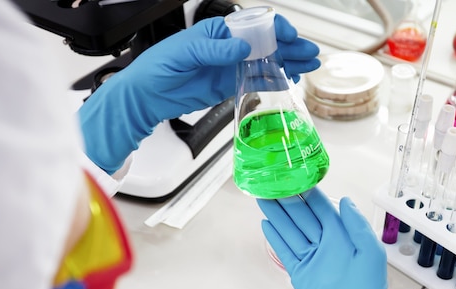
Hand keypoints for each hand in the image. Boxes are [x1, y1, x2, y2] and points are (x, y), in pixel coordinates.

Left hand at [79, 15, 319, 173]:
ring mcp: (231, 67)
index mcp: (218, 32)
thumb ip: (214, 50)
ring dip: (288, 63)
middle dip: (291, 47)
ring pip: (266, 62)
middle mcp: (228, 48)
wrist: (146, 95)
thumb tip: (241, 47)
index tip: (289, 37)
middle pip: (267, 44)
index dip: (275, 30)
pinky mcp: (229, 85)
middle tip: (309, 53)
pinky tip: (289, 80)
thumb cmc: (158, 66)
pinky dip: (274, 81)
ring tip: (308, 66)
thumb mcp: (184, 52)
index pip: (253, 26)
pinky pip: (256, 82)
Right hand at [258, 187, 390, 288]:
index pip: (322, 208)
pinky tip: (266, 224)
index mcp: (343, 235)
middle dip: (287, 200)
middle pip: (302, 217)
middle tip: (270, 183)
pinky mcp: (300, 273)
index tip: (294, 176)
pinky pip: (286, 251)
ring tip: (262, 198)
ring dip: (277, 215)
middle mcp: (325, 243)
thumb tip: (346, 200)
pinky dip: (276, 238)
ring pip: (291, 231)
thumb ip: (356, 225)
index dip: (308, 192)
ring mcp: (311, 258)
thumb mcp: (369, 252)